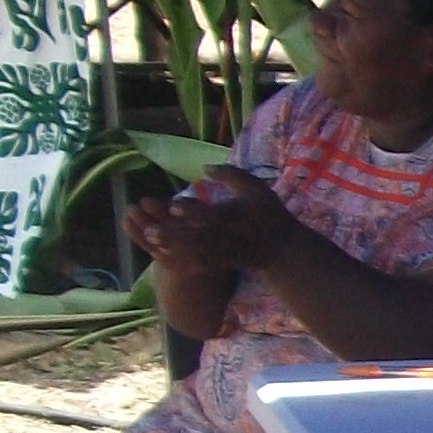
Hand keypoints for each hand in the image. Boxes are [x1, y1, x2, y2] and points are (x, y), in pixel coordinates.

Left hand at [127, 167, 302, 276]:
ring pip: (196, 252)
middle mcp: (228, 236)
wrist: (282, 248)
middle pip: (198, 237)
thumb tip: (205, 168)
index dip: (192, 212)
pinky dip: (181, 262)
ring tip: (151, 240)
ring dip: (173, 248)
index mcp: (235, 216)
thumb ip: (231, 175)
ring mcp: (225, 251)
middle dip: (173, 235)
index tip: (173, 206)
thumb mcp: (256, 188)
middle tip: (150, 230)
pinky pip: (199, 264)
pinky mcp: (222, 262)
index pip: (212, 215)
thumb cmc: (269, 214)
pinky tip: (164, 256)